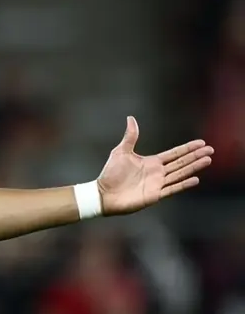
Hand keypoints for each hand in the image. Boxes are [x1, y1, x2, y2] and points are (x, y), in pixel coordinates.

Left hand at [96, 117, 212, 215]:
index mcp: (152, 162)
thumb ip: (130, 136)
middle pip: (181, 163)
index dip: (187, 148)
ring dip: (193, 167)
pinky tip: (195, 179)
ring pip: (180, 174)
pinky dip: (183, 184)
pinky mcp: (154, 195)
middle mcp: (157, 173)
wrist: (103, 194)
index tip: (201, 143)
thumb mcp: (121, 152)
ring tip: (207, 160)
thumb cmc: (110, 173)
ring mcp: (157, 184)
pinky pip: (172, 189)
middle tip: (211, 150)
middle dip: (196, 156)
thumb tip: (131, 118)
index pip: (174, 154)